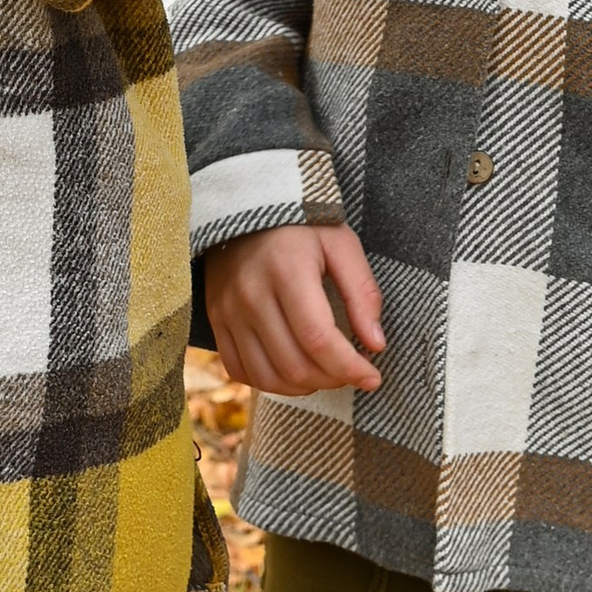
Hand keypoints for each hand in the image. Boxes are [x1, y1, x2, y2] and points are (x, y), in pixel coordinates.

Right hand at [202, 225, 386, 397]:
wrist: (244, 204)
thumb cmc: (301, 225)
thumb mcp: (341, 244)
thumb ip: (362, 292)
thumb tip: (376, 344)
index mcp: (287, 270)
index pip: (318, 338)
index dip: (350, 367)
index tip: (372, 377)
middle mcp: (251, 294)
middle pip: (294, 364)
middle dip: (333, 379)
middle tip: (353, 371)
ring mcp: (228, 310)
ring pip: (267, 376)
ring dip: (304, 386)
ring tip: (326, 373)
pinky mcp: (216, 320)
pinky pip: (241, 370)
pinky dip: (271, 382)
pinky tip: (294, 371)